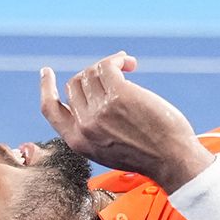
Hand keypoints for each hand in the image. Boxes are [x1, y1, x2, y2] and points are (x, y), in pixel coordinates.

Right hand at [39, 52, 211, 189]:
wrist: (173, 160)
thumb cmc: (150, 156)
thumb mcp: (110, 151)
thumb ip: (95, 130)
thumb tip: (93, 99)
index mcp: (78, 142)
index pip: (50, 110)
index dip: (46, 88)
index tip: (47, 72)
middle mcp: (85, 126)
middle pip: (75, 84)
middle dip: (92, 73)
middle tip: (114, 70)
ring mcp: (100, 110)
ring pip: (92, 72)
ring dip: (109, 63)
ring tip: (127, 65)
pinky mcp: (119, 95)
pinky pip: (108, 65)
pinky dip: (117, 59)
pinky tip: (129, 62)